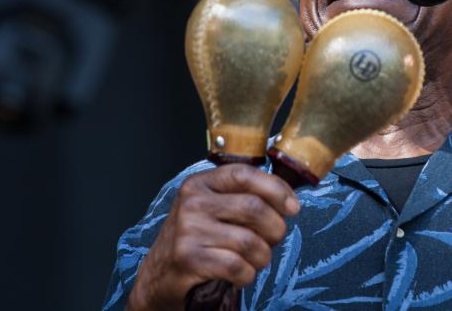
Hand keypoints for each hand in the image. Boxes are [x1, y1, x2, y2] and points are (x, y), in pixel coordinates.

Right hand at [125, 164, 299, 310]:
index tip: (293, 207)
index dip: (276, 189)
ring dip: (263, 256)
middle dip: (275, 228)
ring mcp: (188, 230)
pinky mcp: (188, 259)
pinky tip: (242, 274)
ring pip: (249, 241)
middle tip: (274, 239)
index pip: (244, 174)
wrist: (159, 276)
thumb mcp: (213, 208)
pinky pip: (237, 266)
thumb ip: (243, 197)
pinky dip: (248, 275)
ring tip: (257, 259)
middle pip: (253, 208)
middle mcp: (192, 202)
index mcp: (201, 183)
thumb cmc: (197, 239)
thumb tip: (290, 202)